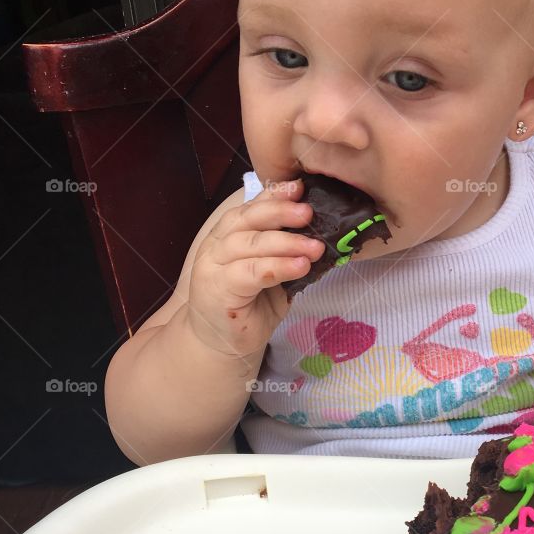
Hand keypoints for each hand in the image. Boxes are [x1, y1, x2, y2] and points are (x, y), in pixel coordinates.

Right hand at [186, 179, 325, 357]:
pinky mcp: (218, 290)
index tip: (300, 187)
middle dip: (280, 212)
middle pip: (247, 220)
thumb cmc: (250, 307)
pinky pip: (251, 273)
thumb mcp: (271, 273)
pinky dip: (278, 267)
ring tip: (315, 246)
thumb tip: (321, 235)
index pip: (250, 208)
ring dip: (286, 242)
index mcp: (227, 236)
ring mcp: (213, 268)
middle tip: (309, 212)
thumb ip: (284, 253)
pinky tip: (301, 266)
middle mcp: (216, 247)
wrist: (222, 346)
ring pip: (249, 244)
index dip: (274, 196)